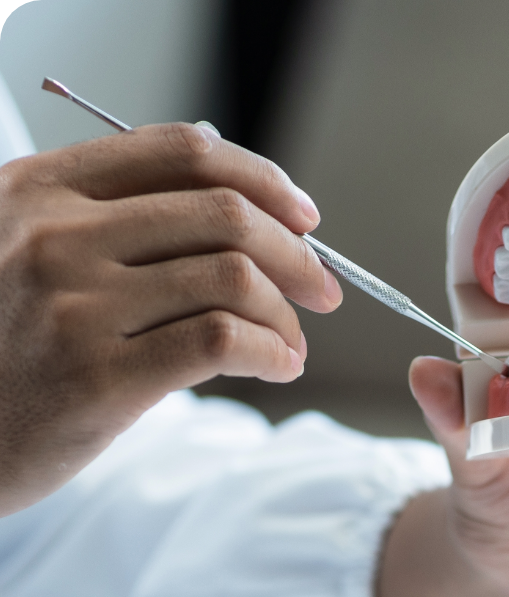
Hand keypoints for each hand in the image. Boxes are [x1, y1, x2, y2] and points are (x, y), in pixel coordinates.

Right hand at [0, 123, 341, 516]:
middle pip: (224, 215)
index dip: (263, 180)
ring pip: (234, 280)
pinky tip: (278, 365)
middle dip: (297, 255)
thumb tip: (249, 205)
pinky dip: (272, 352)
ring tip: (292, 344)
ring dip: (286, 315)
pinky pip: (223, 342)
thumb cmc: (13, 349)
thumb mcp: (36, 255)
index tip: (305, 219)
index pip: (182, 153)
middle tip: (323, 290)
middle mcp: (54, 236)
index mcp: (42, 190)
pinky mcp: (99, 378)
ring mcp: (75, 306)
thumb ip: (120, 221)